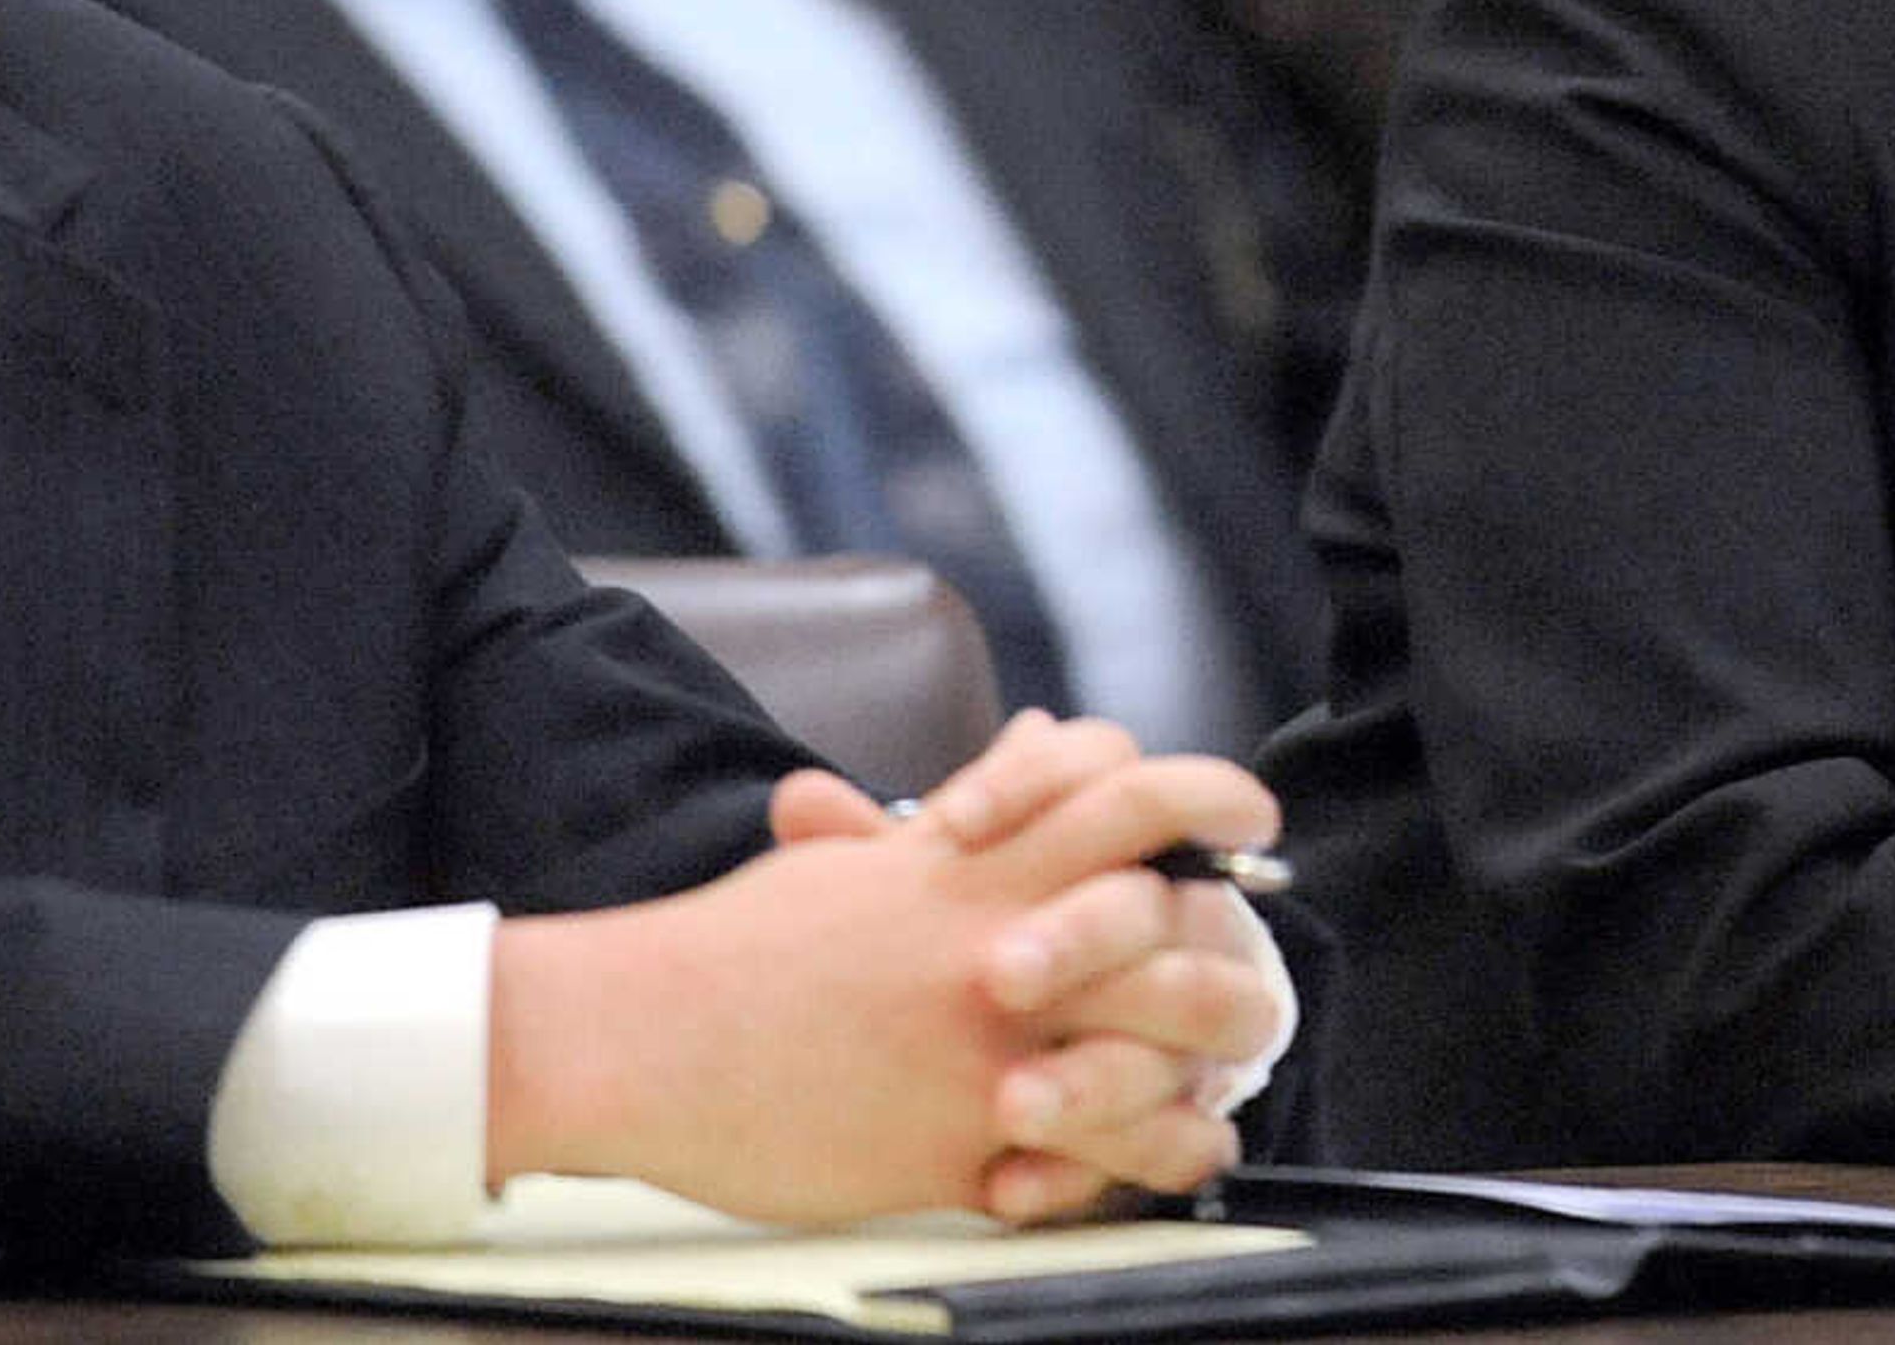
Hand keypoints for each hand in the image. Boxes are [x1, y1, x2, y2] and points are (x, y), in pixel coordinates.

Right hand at [485, 713, 1281, 1224]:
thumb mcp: (860, 858)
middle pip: (1175, 924)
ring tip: (1236, 1071)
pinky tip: (1185, 1150)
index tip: (1253, 817)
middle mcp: (996, 943)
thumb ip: (971, 813)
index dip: (1210, 796)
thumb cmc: (737, 947)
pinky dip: (1156, 1156)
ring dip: (1212, 1060)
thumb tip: (1039, 737)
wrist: (637, 1037)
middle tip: (1258, 967)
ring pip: (1155, 1046)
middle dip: (1238, 949)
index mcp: (974, 864)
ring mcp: (984, 1048)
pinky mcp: (957, 1145)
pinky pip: (1095, 1158)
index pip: (1127, 791)